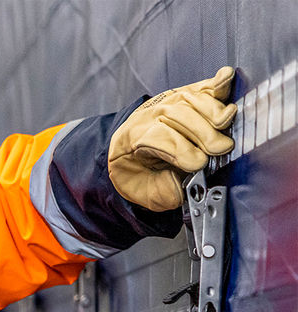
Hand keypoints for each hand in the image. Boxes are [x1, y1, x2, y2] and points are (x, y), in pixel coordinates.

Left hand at [107, 66, 236, 210]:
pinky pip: (201, 87)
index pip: (157, 137)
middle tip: (220, 148)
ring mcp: (166, 103)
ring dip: (212, 111)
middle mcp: (148, 116)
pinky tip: (227, 77)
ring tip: (226, 124)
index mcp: (131, 139)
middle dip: (202, 132)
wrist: (127, 153)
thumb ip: (163, 190)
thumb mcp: (144, 190)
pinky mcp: (184, 95)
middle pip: (177, 115)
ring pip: (190, 99)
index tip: (198, 164)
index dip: (180, 150)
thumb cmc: (139, 173)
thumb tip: (187, 186)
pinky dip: (216, 83)